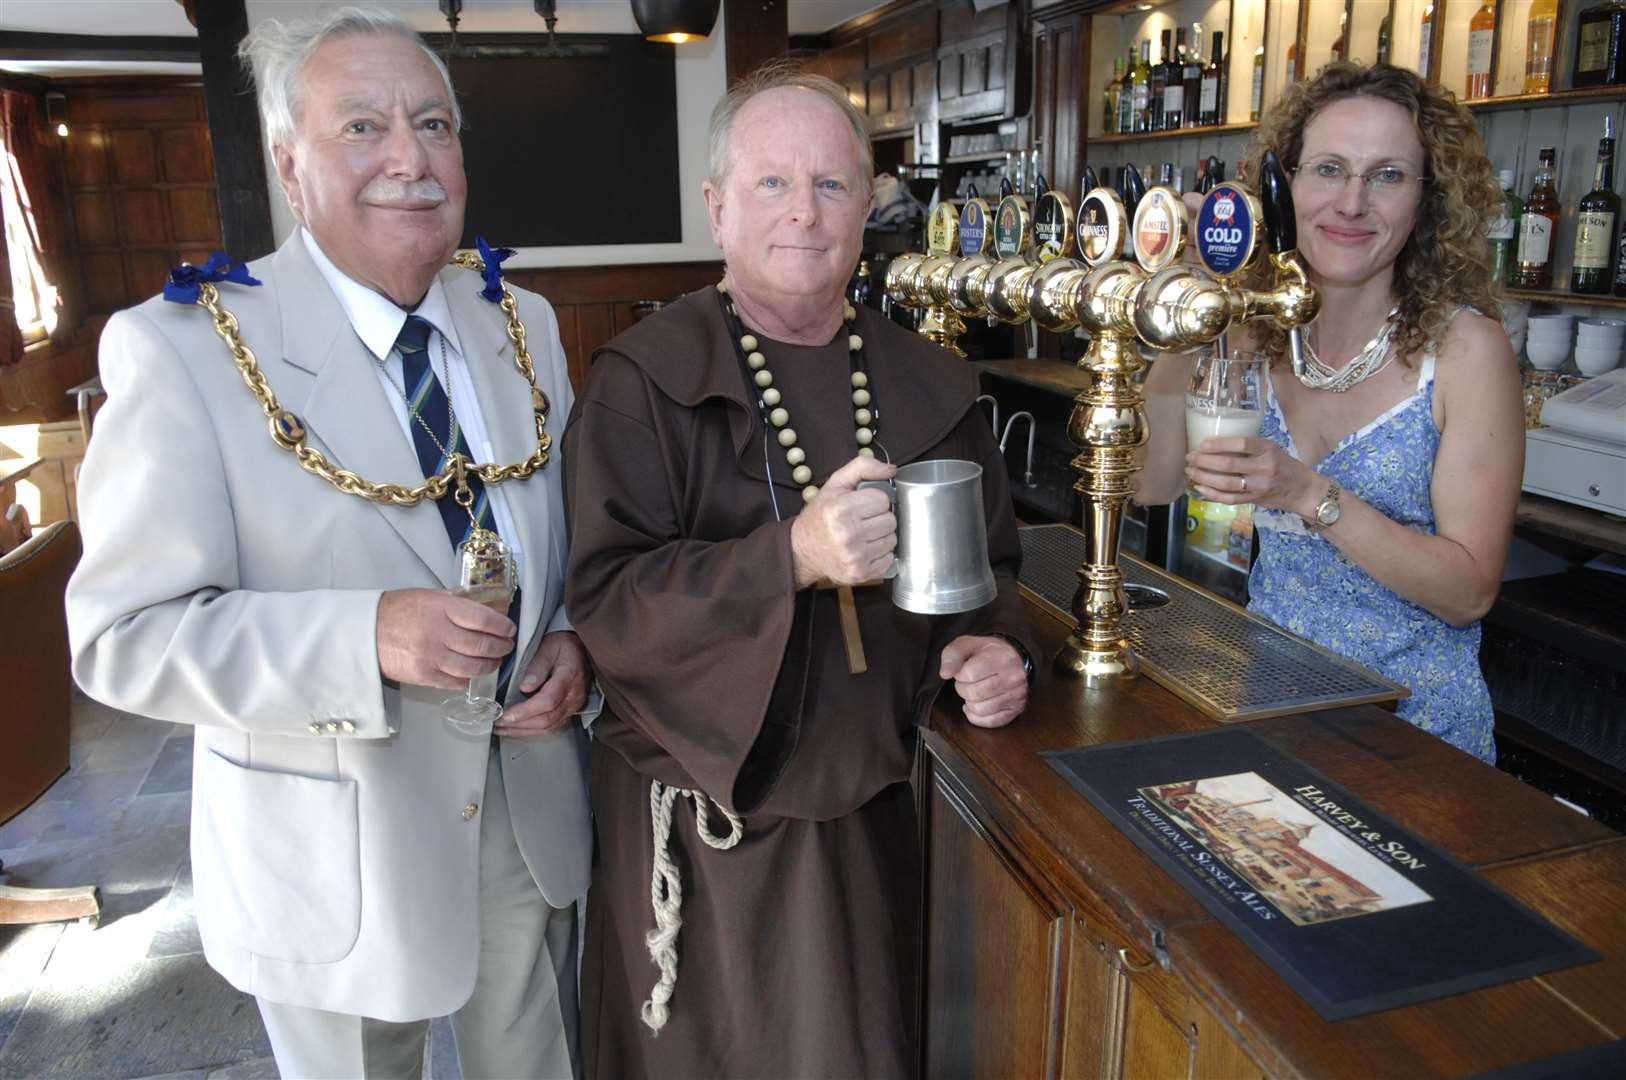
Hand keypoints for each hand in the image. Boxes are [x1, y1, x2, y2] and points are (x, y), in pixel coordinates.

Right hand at [376, 588, 514, 689]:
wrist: (365, 631)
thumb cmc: (400, 610)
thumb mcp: (430, 596)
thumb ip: (459, 602)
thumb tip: (490, 608)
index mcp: (441, 608)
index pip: (484, 619)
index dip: (503, 627)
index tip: (510, 629)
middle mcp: (438, 632)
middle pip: (482, 646)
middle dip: (501, 648)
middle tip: (506, 646)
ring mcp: (430, 656)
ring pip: (473, 667)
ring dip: (490, 665)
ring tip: (494, 661)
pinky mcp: (423, 675)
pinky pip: (456, 682)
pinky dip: (469, 678)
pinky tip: (472, 672)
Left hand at [496, 630, 589, 736]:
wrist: (579, 648)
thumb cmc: (562, 645)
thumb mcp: (549, 646)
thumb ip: (538, 666)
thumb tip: (525, 687)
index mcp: (569, 677)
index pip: (547, 701)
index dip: (525, 711)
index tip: (505, 715)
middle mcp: (574, 695)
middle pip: (547, 719)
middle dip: (519, 724)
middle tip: (497, 723)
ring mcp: (574, 705)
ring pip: (549, 727)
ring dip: (524, 731)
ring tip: (502, 729)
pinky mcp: (570, 710)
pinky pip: (552, 726)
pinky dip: (533, 731)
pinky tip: (517, 729)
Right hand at [789, 454, 896, 588]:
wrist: (802, 549)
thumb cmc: (821, 515)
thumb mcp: (835, 484)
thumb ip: (863, 468)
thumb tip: (891, 470)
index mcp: (841, 509)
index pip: (883, 499)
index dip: (875, 499)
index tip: (863, 504)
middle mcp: (847, 534)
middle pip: (890, 520)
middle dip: (879, 517)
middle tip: (863, 520)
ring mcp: (854, 556)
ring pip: (892, 539)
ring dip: (881, 536)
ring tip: (863, 535)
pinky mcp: (860, 573)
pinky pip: (889, 559)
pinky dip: (880, 554)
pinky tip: (865, 549)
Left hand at [940, 635, 1026, 728]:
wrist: (1014, 657)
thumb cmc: (986, 651)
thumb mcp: (967, 644)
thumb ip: (952, 656)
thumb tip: (945, 674)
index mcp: (1002, 658)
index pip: (969, 674)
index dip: (959, 675)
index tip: (963, 671)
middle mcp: (1013, 678)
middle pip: (973, 694)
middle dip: (962, 689)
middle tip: (967, 682)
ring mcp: (1017, 696)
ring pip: (980, 709)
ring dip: (969, 702)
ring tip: (973, 692)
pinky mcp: (1016, 709)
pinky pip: (990, 721)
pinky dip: (977, 716)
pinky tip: (975, 705)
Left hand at [1185, 435, 1319, 514]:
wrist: (1302, 489)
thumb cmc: (1283, 465)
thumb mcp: (1271, 449)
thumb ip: (1250, 448)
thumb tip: (1216, 444)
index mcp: (1268, 450)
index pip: (1241, 443)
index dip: (1219, 444)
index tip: (1202, 444)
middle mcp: (1264, 468)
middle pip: (1229, 464)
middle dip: (1204, 461)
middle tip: (1190, 457)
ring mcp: (1259, 486)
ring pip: (1226, 483)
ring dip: (1204, 477)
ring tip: (1190, 471)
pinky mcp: (1255, 500)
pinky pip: (1229, 499)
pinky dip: (1212, 494)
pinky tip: (1200, 487)